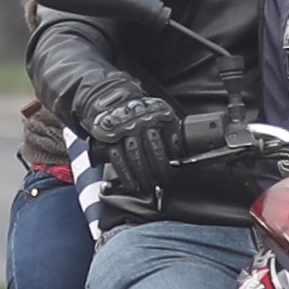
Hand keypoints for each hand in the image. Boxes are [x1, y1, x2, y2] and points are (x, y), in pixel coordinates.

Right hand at [78, 82, 180, 196]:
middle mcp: (141, 122)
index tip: (174, 172)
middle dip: (159, 171)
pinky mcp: (108, 138)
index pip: (169, 139)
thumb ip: (169, 129)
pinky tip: (132, 186)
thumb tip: (180, 154)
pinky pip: (118, 160)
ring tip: (149, 189)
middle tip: (164, 183)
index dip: (172, 158)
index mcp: (157, 115)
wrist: (109, 99)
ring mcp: (123, 130)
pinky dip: (125, 175)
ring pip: (136, 157)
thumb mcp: (158, 112)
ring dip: (143, 177)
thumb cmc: (138, 112)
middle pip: (153, 150)